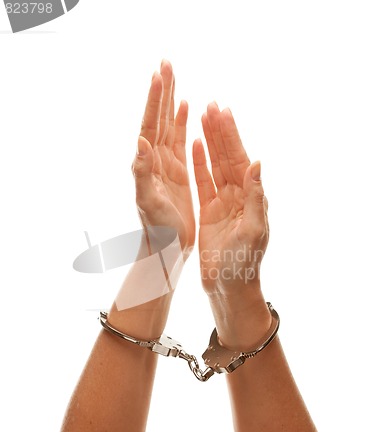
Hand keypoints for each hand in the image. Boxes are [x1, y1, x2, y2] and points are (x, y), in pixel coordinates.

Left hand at [132, 60, 194, 258]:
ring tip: (174, 79)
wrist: (166, 246)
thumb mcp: (148, 202)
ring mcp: (166, 164)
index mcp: (147, 163)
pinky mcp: (177, 172)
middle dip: (162, 92)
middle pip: (158, 119)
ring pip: (169, 126)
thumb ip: (142, 172)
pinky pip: (179, 141)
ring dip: (171, 103)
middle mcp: (154, 160)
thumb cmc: (157, 228)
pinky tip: (186, 110)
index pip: (150, 125)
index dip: (155, 100)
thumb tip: (141, 143)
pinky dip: (182, 123)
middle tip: (167, 64)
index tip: (160, 75)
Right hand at [193, 103, 270, 348]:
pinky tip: (195, 146)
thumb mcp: (252, 230)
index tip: (222, 112)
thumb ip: (255, 197)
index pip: (240, 160)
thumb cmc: (243, 263)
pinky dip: (200, 163)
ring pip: (216, 165)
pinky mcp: (209, 211)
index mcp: (250, 198)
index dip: (231, 136)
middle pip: (228, 157)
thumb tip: (257, 163)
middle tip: (212, 105)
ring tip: (203, 117)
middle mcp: (238, 195)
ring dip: (211, 141)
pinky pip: (204, 182)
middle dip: (220, 131)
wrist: (228, 286)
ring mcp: (223, 202)